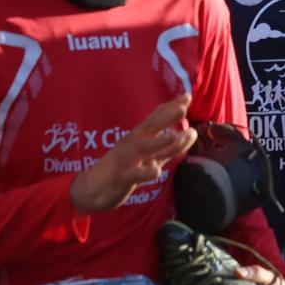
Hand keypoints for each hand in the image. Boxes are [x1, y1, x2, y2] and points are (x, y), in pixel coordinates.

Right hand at [69, 95, 197, 214]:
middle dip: (166, 117)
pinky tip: (156, 171)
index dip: (171, 107)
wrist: (91, 189)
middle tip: (183, 107)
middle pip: (151, 128)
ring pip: (144, 149)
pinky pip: (134, 175)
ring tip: (174, 135)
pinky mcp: (121, 177)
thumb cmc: (123, 168)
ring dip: (159, 142)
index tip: (187, 95)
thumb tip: (193, 132)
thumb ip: (170, 146)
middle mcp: (133, 144)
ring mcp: (127, 160)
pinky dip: (144, 172)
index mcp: (139, 137)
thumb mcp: (148, 155)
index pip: (156, 119)